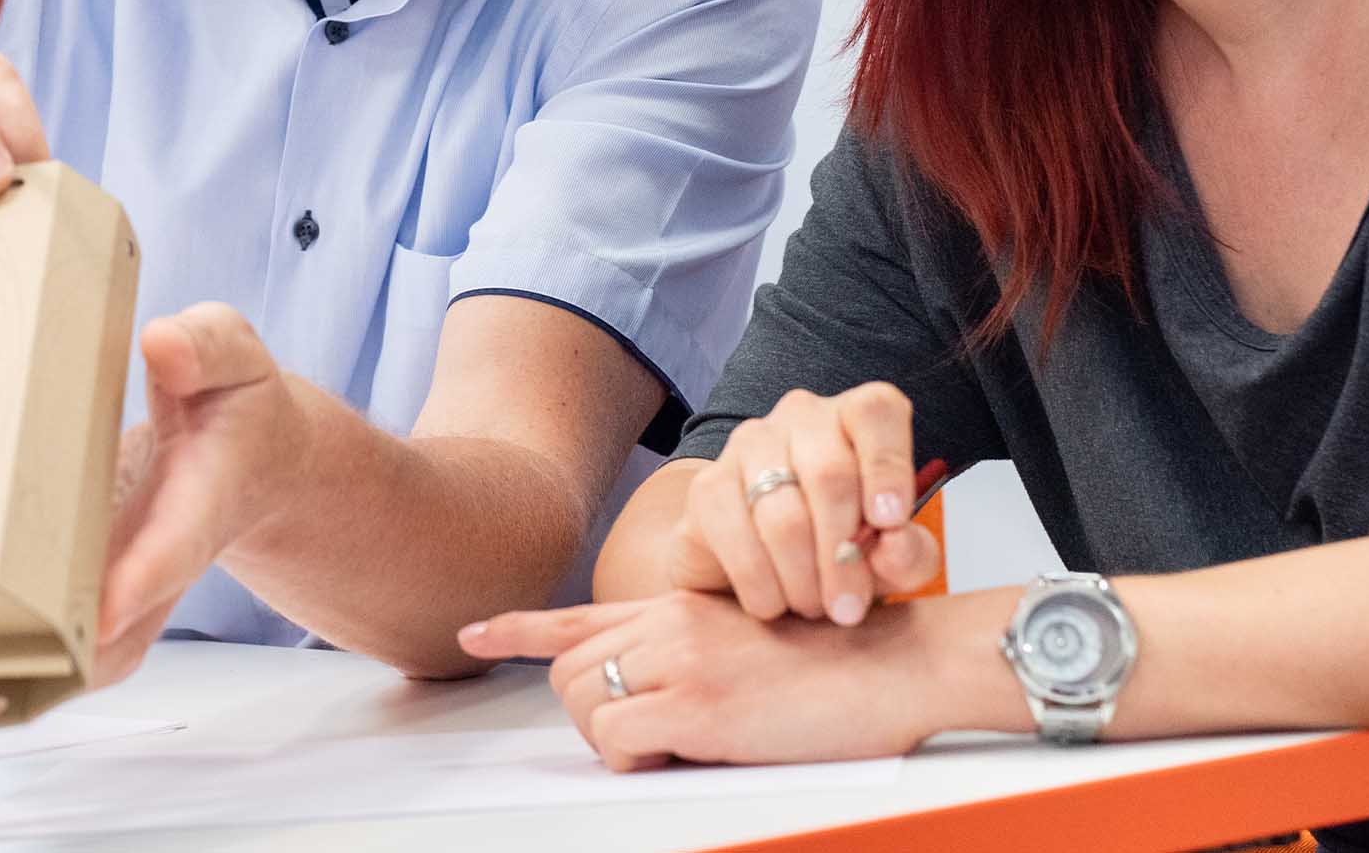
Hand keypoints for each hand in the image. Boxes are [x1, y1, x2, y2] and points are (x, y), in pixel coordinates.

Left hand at [0, 303, 311, 692]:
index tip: (98, 610)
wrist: (243, 461)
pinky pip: (7, 602)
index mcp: (197, 513)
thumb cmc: (238, 411)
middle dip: (6, 617)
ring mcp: (102, 586)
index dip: (132, 586)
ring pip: (33, 629)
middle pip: (84, 628)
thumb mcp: (238, 362)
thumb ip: (207, 348)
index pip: (169, 557)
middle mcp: (145, 568)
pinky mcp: (64, 577)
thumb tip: (159, 343)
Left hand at [457, 589, 947, 770]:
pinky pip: (620, 738)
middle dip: (589, 716)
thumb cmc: (838, 662)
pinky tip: (684, 755)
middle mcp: (667, 623)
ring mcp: (679, 660)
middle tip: (647, 740)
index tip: (473, 632)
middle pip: (568, 671)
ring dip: (613, 739)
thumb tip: (655, 697)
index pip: (578, 616)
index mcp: (679, 608)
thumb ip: (695, 651)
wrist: (896, 663)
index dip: (518, 629)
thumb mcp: (751, 640)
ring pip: (585, 703)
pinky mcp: (697, 704)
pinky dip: (636, 759)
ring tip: (675, 747)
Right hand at [667, 386, 937, 624]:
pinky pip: (737, 538)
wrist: (765, 572)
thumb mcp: (892, 560)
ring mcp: (749, 444)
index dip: (888, 466)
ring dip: (803, 578)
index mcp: (857, 419)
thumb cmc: (842, 551)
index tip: (891, 522)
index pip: (877, 413)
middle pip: (829, 475)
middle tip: (848, 609)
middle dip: (843, 556)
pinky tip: (773, 603)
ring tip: (813, 609)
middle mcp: (803, 417)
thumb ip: (909, 553)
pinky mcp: (708, 484)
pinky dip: (761, 584)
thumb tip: (895, 543)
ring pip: (783, 514)